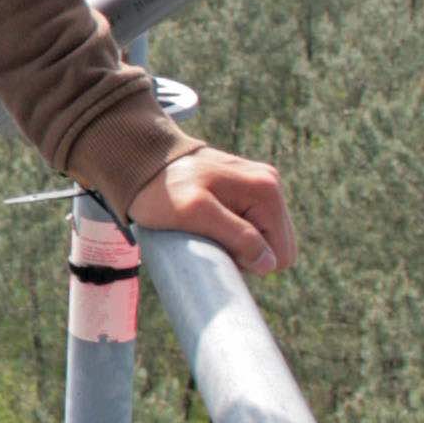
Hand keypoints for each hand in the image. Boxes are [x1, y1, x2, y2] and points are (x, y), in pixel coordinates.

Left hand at [127, 146, 297, 277]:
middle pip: (275, 248)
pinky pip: (250, 227)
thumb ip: (236, 236)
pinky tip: (208, 221)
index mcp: (266, 191)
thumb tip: (268, 263)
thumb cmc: (163, 189)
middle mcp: (269, 185)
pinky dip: (229, 232)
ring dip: (235, 244)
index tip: (215, 243)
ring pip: (262, 240)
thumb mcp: (195, 214)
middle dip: (244, 253)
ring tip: (205, 227)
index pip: (281, 254)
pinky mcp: (245, 190)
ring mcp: (258, 186)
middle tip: (209, 237)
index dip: (249, 261)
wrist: (143, 159)